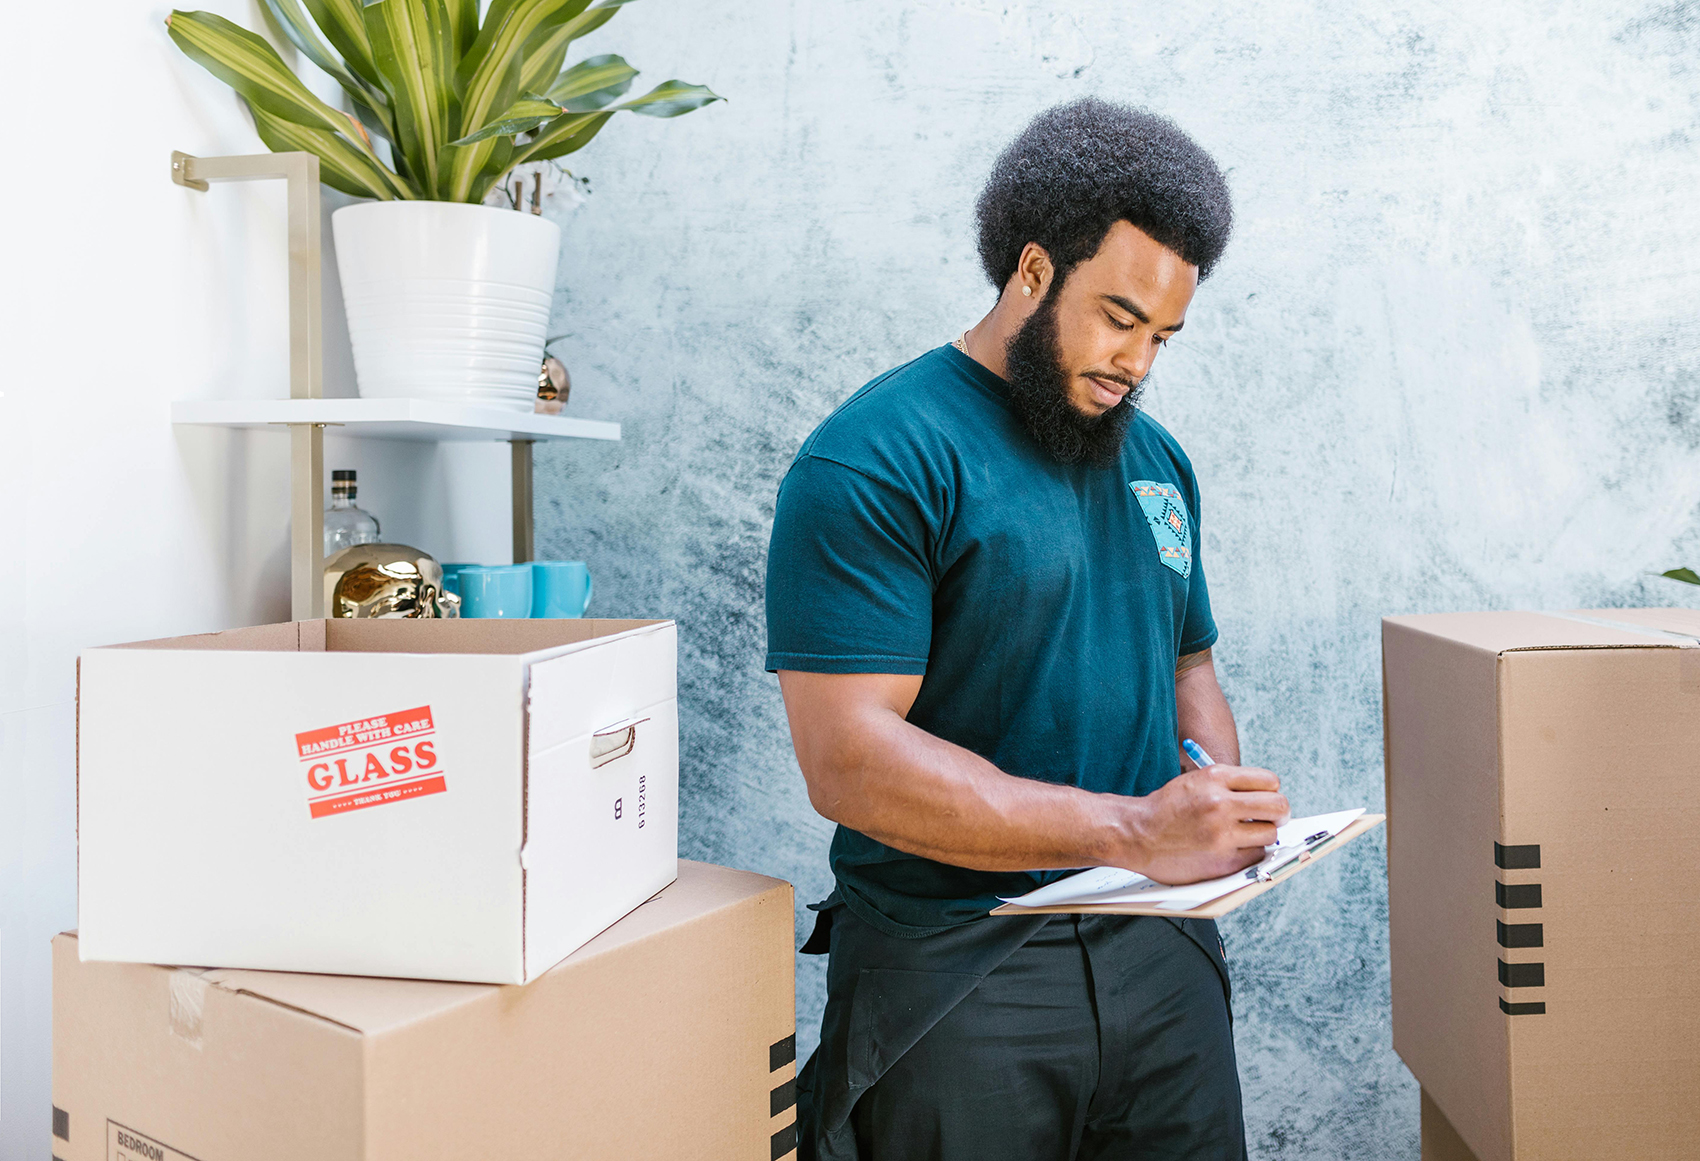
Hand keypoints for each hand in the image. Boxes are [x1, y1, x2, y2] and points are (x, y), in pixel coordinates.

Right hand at [1122, 765, 1288, 884]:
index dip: (1271, 791)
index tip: (1267, 798)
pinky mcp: (1222, 861)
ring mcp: (1222, 834)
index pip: (1270, 781)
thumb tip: (1268, 794)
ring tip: (1247, 835)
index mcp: (1215, 777)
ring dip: (1263, 835)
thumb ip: (1229, 784)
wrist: (1136, 834)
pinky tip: (1235, 848)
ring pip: (1271, 834)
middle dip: (1279, 813)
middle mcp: (1220, 804)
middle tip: (1273, 818)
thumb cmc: (1166, 808)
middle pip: (1278, 806)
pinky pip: (1256, 856)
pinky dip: (1250, 853)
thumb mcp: (1195, 780)